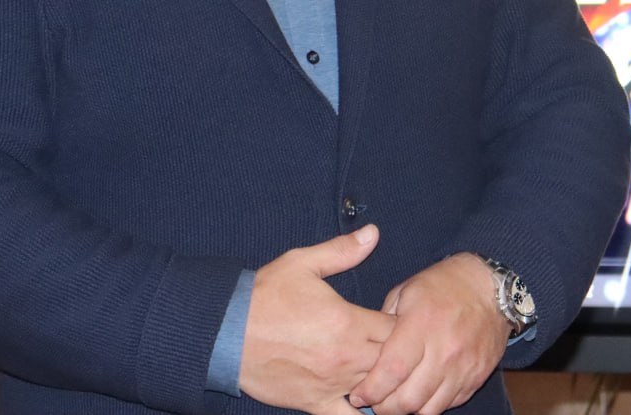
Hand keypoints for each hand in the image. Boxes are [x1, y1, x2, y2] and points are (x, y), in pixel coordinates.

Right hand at [238, 224, 395, 414]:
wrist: (227, 331)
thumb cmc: (266, 295)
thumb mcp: (304, 262)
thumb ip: (343, 251)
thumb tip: (372, 233)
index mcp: (348, 322)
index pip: (396, 329)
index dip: (403, 324)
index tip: (399, 319)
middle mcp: (345, 357)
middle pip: (392, 361)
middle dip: (398, 353)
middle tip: (396, 344)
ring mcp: (331, 385)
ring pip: (376, 391)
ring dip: (383, 381)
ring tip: (384, 370)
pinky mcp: (314, 404)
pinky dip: (362, 413)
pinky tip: (368, 406)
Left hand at [348, 253, 508, 414]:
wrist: (490, 288)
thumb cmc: (443, 285)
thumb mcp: (407, 291)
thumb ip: (384, 323)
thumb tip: (367, 353)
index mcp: (421, 324)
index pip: (392, 371)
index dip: (371, 390)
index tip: (358, 395)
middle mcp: (444, 350)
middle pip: (408, 399)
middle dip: (384, 408)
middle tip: (374, 403)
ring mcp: (462, 368)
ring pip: (428, 410)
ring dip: (407, 411)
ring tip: (395, 402)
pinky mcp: (475, 379)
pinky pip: (448, 405)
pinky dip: (430, 405)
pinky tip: (420, 394)